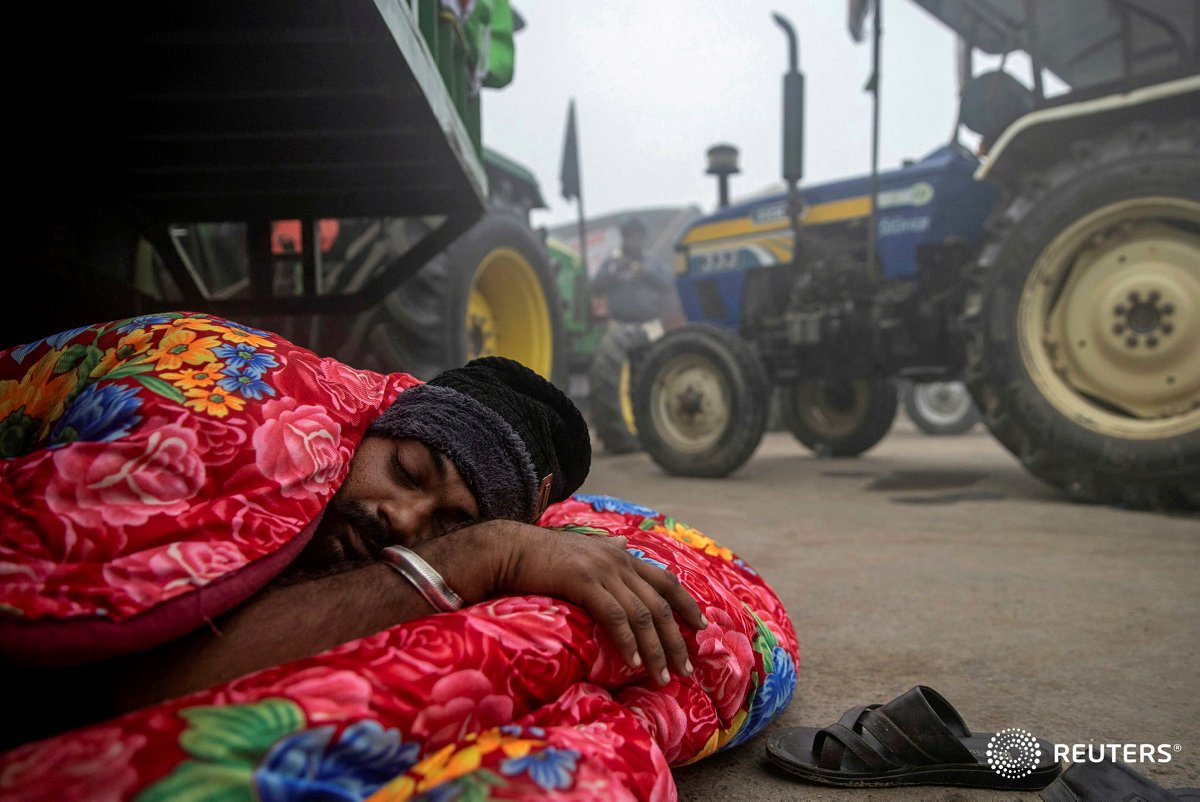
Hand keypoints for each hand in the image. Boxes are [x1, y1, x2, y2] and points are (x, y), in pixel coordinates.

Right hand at [483, 522, 707, 685]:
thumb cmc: (542, 555)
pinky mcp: (585, 582)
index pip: (665, 580)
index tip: (701, 627)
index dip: (686, 604)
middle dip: (677, 639)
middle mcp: (618, 560)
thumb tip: (624, 544)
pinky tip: (633, 663)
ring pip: (642, 615)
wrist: (509, 549)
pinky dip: (628, 642)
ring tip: (663, 676)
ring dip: (655, 650)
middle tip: (686, 668)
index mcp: (621, 554)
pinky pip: (615, 616)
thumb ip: (607, 551)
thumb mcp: (582, 550)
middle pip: (660, 604)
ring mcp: (603, 570)